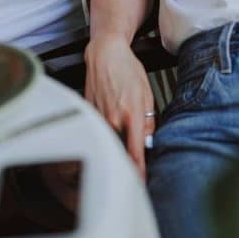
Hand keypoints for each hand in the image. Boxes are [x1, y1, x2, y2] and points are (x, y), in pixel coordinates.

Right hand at [85, 36, 154, 176]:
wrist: (105, 54)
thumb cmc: (127, 70)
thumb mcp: (146, 94)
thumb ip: (149, 121)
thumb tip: (148, 141)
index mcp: (131, 114)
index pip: (135, 152)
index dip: (138, 171)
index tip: (141, 183)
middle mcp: (113, 118)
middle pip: (119, 151)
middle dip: (126, 165)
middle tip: (133, 176)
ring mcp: (99, 116)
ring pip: (108, 142)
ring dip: (115, 151)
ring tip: (122, 158)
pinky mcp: (89, 112)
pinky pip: (99, 131)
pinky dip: (105, 137)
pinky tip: (109, 135)